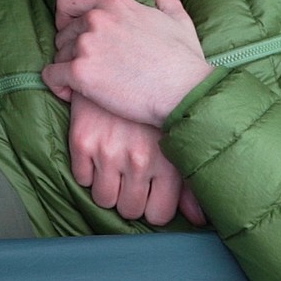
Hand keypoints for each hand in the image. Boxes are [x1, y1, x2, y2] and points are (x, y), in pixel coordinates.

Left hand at [41, 0, 214, 129]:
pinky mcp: (80, 72)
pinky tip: (71, 94)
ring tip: (84, 84)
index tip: (72, 34)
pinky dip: (57, 86)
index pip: (68, 1)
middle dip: (70, 49)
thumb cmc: (183, 59)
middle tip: (88, 67)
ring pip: (58, 55)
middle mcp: (96, 19)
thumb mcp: (176, 18)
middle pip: (63, 32)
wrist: (184, 92)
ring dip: (66, 69)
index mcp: (115, 3)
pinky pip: (51, 76)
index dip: (65, 19)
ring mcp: (86, 44)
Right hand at [66, 96, 205, 225]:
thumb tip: (198, 220)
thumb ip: (190, 183)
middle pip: (129, 210)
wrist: (125, 60)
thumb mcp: (178, 141)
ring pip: (103, 198)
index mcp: (167, 162)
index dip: (152, 207)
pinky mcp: (82, 140)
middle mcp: (138, 160)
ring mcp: (108, 151)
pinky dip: (88, 171)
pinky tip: (98, 153)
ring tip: (114, 168)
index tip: (150, 194)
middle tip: (131, 179)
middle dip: (129, 199)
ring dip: (108, 188)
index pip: (158, 214)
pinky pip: (81, 178)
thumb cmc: (156, 105)